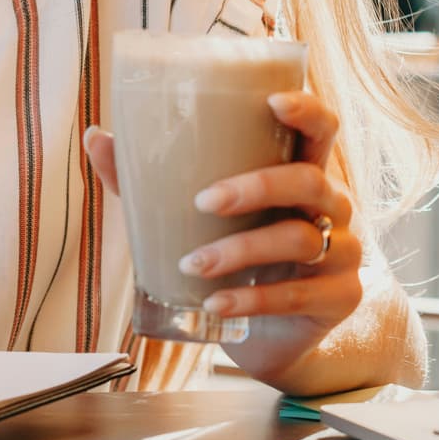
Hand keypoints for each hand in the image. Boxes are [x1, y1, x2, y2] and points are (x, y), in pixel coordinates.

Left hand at [83, 90, 363, 385]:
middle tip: (203, 202)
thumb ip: (153, 180)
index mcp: (305, 172)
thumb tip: (96, 136)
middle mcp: (334, 206)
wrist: (273, 337)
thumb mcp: (202, 219)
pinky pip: (297, 294)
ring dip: (241, 250)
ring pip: (300, 239)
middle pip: (309, 180)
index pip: (323, 127)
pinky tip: (216, 302)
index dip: (306, 109)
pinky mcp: (340, 298)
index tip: (271, 101)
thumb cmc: (240, 260)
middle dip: (256, 187)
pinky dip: (252, 298)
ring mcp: (343, 252)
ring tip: (192, 264)